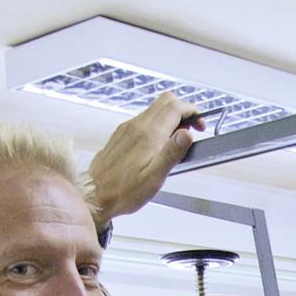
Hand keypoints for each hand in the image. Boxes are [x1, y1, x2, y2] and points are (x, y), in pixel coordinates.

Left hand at [87, 92, 200, 226]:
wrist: (95, 194)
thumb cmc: (124, 191)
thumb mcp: (154, 178)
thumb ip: (172, 153)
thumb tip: (187, 134)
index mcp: (148, 135)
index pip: (175, 107)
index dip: (192, 111)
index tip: (200, 124)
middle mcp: (137, 126)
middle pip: (166, 101)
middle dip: (184, 110)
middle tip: (192, 129)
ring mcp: (128, 128)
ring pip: (155, 109)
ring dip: (171, 118)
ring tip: (176, 142)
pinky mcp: (122, 134)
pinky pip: (144, 119)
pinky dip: (158, 124)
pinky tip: (159, 145)